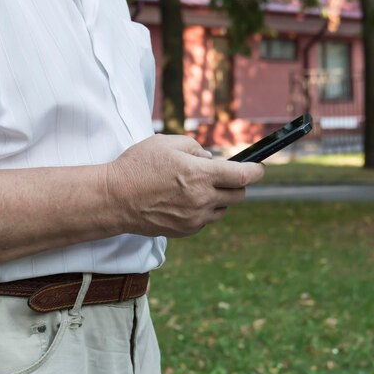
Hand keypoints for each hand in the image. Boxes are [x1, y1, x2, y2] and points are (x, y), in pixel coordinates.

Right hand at [105, 134, 264, 237]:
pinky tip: (183, 201)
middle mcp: (202, 200)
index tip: (259, 167)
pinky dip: (203, 210)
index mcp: (201, 175)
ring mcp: (194, 219)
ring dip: (218, 198)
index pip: (243, 176)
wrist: (114, 199)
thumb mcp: (167, 143)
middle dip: (236, 183)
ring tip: (195, 188)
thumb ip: (196, 148)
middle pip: (239, 195)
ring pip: (222, 209)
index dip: (256, 170)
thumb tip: (212, 160)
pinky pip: (205, 220)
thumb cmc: (138, 166)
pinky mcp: (185, 231)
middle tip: (223, 175)